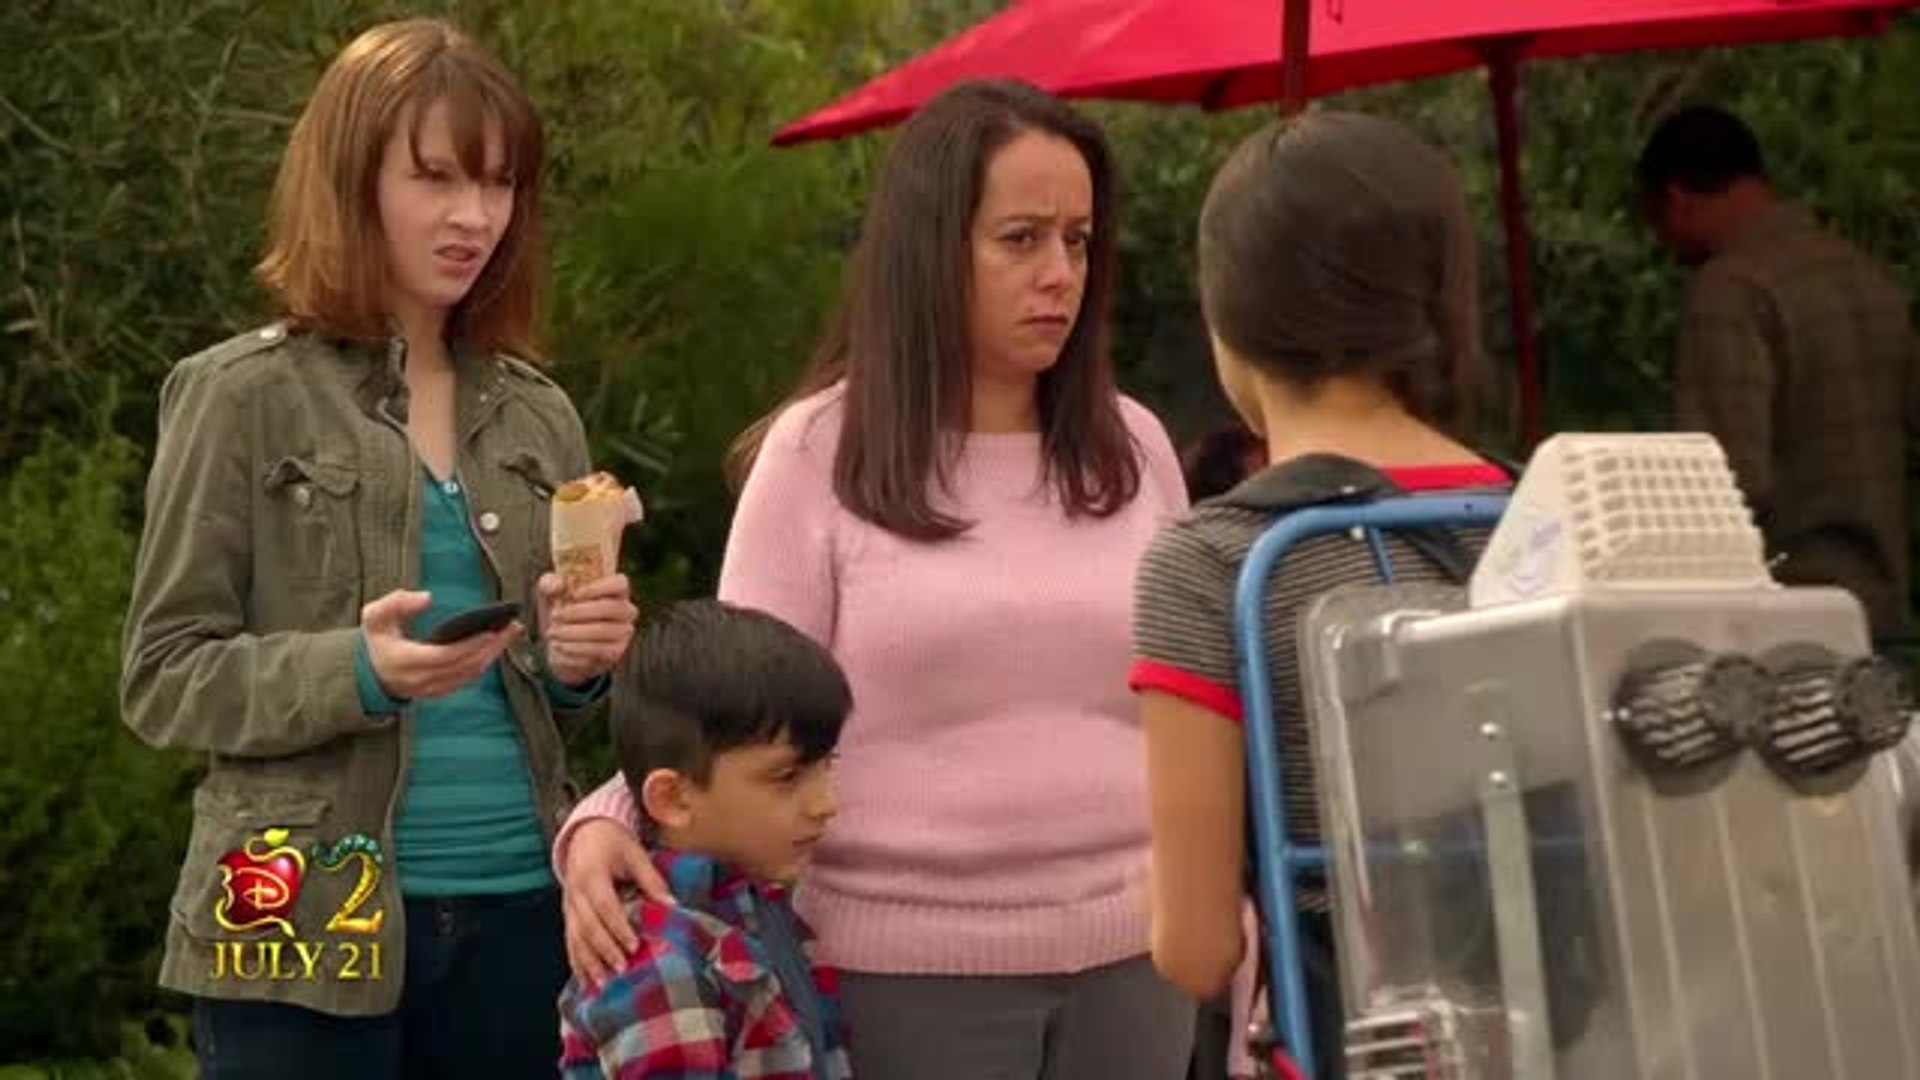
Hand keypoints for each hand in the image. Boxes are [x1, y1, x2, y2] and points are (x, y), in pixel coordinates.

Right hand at [361, 589, 522, 699]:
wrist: (371, 673)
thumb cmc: (377, 640)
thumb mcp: (375, 616)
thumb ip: (397, 603)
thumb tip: (427, 598)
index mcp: (405, 661)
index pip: (444, 656)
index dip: (469, 646)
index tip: (491, 631)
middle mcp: (421, 679)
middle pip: (464, 665)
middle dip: (492, 646)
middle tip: (513, 626)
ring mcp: (432, 688)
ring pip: (470, 674)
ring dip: (494, 654)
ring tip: (511, 632)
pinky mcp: (441, 691)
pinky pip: (468, 678)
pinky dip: (485, 662)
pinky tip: (498, 645)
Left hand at [539, 572, 637, 686]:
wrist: (560, 647)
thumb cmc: (561, 614)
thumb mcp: (549, 596)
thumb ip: (549, 584)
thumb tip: (557, 585)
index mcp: (614, 590)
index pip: (620, 583)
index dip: (600, 587)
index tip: (574, 594)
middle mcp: (625, 610)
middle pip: (612, 608)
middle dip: (580, 612)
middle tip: (555, 616)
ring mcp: (623, 633)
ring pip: (604, 631)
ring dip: (574, 632)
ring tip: (552, 633)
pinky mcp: (615, 653)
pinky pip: (599, 651)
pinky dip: (575, 649)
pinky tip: (559, 646)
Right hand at [562, 817, 672, 983]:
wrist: (585, 832)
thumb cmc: (613, 842)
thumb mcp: (635, 853)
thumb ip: (651, 880)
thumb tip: (672, 906)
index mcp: (591, 874)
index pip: (605, 906)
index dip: (618, 927)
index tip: (634, 946)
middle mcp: (575, 892)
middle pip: (588, 926)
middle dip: (604, 950)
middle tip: (621, 969)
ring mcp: (568, 904)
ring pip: (575, 937)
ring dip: (588, 962)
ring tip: (602, 983)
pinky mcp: (567, 913)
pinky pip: (569, 940)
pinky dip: (576, 961)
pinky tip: (585, 980)